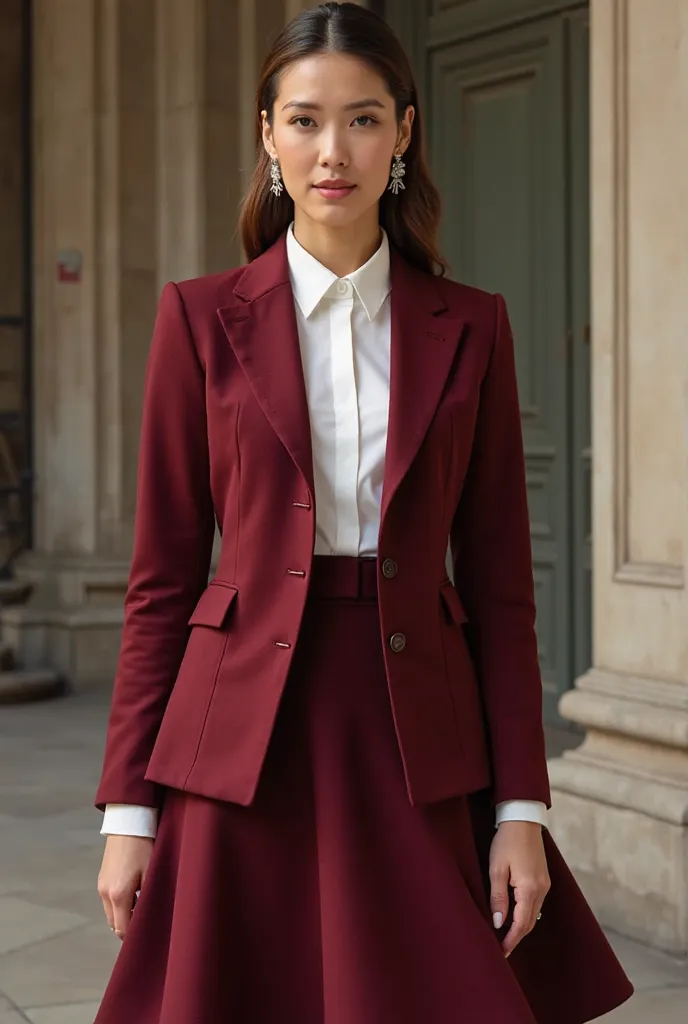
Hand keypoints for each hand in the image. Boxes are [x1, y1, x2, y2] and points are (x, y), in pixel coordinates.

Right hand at [98, 835, 153, 940]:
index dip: (133, 937)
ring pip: (110, 912)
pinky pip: (108, 900)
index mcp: (118, 895)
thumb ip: (147, 898)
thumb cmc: (144, 847)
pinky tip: (134, 896)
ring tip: (141, 908)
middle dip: (128, 927)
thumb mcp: (151, 873)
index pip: (122, 928)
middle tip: (146, 925)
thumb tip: (148, 916)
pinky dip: (118, 905)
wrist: (128, 823)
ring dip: (123, 915)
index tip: (147, 935)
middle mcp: (105, 893)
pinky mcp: (101, 878)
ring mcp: (101, 885)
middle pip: (114, 924)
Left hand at [489, 820, 549, 956]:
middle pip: (529, 922)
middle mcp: (541, 890)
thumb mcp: (497, 869)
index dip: (511, 940)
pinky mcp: (543, 879)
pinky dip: (525, 914)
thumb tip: (499, 923)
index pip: (520, 924)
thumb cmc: (506, 842)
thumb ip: (498, 897)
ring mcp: (544, 884)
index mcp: (530, 889)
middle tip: (502, 950)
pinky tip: (514, 916)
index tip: (501, 953)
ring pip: (533, 914)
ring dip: (520, 926)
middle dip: (516, 937)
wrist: (522, 819)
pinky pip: (535, 904)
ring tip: (505, 936)